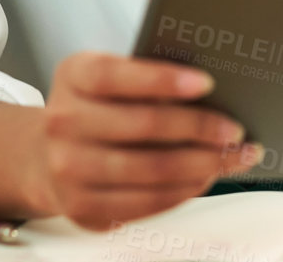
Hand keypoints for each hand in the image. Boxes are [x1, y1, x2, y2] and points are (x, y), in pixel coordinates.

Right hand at [27, 51, 263, 230]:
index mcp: (73, 76)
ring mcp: (68, 169)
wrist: (47, 155)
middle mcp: (63, 122)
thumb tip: (210, 91)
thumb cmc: (95, 107)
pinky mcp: (82, 208)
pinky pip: (145, 203)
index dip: (163, 80)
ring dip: (203, 164)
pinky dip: (183, 190)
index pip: (117, 75)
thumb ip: (145, 77)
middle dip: (199, 128)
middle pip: (144, 125)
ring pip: (151, 170)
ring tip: (234, 156)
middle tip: (235, 129)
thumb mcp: (108, 78)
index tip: (207, 83)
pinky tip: (206, 178)